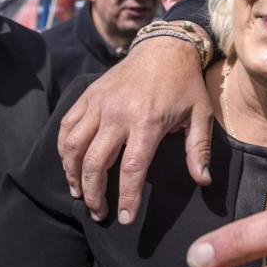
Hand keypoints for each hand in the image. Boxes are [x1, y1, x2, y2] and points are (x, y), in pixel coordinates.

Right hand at [57, 32, 212, 222]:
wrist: (164, 48)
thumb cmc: (185, 85)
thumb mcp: (201, 115)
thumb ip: (199, 150)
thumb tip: (202, 181)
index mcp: (147, 121)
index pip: (131, 168)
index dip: (126, 197)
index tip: (124, 218)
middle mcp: (118, 114)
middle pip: (95, 163)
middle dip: (93, 194)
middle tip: (99, 213)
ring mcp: (99, 104)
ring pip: (74, 147)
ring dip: (73, 175)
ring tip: (79, 194)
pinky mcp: (88, 96)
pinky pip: (66, 126)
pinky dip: (64, 150)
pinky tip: (70, 166)